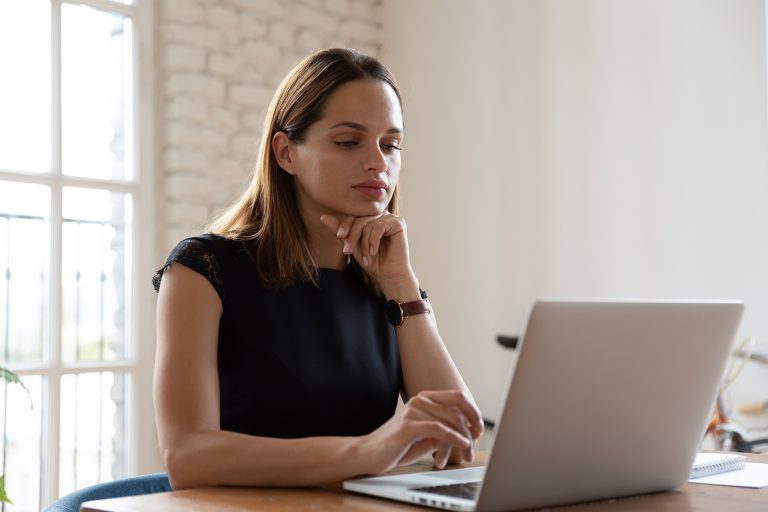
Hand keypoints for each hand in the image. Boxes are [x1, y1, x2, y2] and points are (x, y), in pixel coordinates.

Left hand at [320, 212, 415, 297]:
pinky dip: (373, 241)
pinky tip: (374, 252)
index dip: (345, 225)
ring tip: (366, 258)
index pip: (353, 216)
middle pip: (360, 219)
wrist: (388, 275)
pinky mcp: (398, 223)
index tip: (340, 236)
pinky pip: (379, 226)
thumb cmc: (371, 261)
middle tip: (348, 251)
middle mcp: (381, 215)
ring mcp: (390, 218)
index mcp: (370, 218)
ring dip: (364, 243)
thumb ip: (339, 231)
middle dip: (352, 236)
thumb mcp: (352, 245)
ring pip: (368, 224)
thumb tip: (322, 217)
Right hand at [355, 390, 483, 474]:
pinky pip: (439, 429)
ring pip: (451, 422)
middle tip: (472, 449)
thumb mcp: (427, 435)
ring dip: (461, 443)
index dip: (474, 412)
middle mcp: (421, 400)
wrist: (369, 453)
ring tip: (462, 458)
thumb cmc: (397, 446)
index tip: (479, 430)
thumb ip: (445, 429)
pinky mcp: (408, 425)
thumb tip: (470, 432)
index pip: (459, 397)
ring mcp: (414, 410)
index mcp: (426, 398)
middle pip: (458, 410)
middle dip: (471, 431)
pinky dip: (454, 438)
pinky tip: (462, 445)